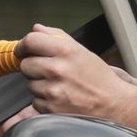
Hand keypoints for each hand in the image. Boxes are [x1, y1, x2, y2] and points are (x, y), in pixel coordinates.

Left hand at [16, 24, 130, 117]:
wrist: (113, 104)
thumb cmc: (99, 78)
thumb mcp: (82, 51)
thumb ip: (57, 36)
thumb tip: (36, 29)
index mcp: (65, 51)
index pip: (30, 41)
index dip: (23, 46)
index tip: (23, 50)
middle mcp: (57, 69)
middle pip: (25, 64)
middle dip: (34, 67)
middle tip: (50, 71)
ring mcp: (53, 90)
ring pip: (29, 84)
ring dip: (40, 85)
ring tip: (59, 86)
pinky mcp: (50, 108)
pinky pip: (35, 101)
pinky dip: (44, 101)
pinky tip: (61, 98)